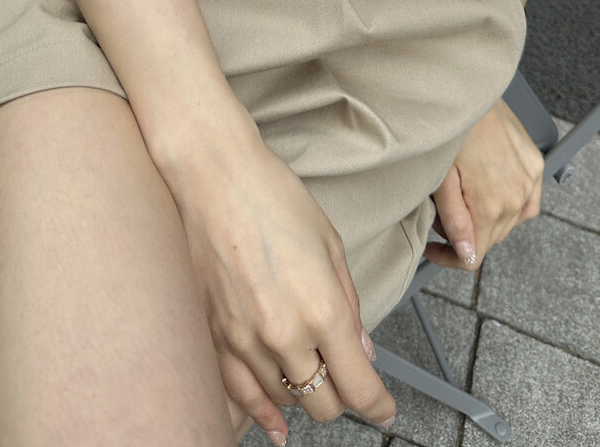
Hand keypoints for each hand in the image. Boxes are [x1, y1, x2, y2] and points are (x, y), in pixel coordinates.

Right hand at [165, 130, 393, 442]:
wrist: (214, 177)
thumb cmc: (273, 197)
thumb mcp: (330, 243)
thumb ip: (349, 303)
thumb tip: (362, 349)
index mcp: (322, 309)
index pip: (358, 387)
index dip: (378, 406)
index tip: (385, 408)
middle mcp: (284, 334)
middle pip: (323, 403)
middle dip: (343, 398)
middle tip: (349, 381)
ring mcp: (244, 339)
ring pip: (284, 400)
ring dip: (305, 395)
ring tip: (314, 379)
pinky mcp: (214, 334)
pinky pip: (240, 392)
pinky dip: (261, 413)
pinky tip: (275, 424)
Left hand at [422, 98, 544, 270]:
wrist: (468, 89)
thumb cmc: (449, 129)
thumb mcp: (440, 178)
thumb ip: (455, 221)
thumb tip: (468, 255)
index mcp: (491, 205)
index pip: (474, 256)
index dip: (449, 257)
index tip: (433, 246)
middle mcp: (517, 197)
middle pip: (490, 239)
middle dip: (464, 234)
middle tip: (440, 212)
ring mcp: (530, 180)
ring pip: (509, 222)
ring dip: (486, 219)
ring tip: (462, 197)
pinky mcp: (536, 165)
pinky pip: (529, 204)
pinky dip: (512, 207)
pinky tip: (494, 196)